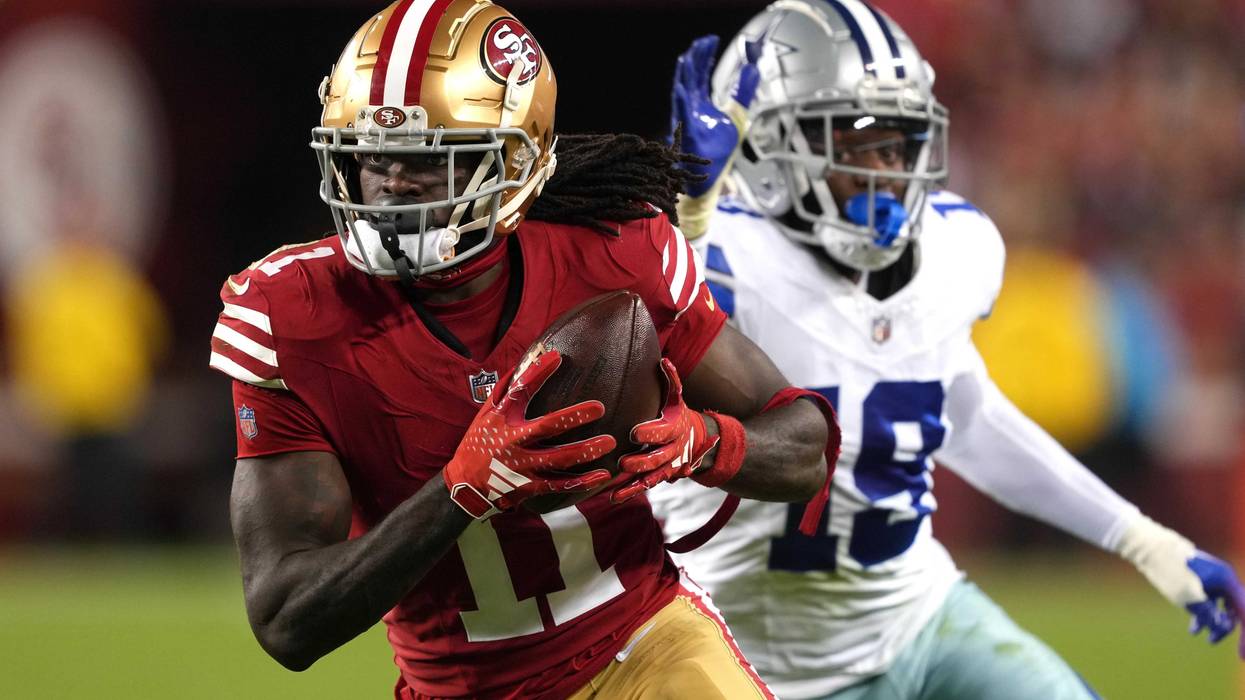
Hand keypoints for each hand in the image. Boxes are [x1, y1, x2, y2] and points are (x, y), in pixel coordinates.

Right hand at [443, 350, 615, 518]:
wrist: (464, 486)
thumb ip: (506, 389)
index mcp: (501, 419)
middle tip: (600, 408)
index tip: (558, 357)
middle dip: (574, 416)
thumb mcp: (486, 414)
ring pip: (558, 459)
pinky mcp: (529, 487)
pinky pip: (559, 485)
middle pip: (546, 427)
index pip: (519, 391)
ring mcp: (521, 466)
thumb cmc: (479, 443)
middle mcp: (512, 441)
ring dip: (585, 451)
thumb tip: (529, 361)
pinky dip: (581, 482)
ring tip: (610, 442)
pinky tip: (602, 475)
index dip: (537, 373)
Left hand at [612, 359, 717, 501]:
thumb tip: (664, 360)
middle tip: (623, 462)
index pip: (662, 432)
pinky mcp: (658, 477)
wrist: (697, 440)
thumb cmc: (678, 413)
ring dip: (634, 483)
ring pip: (651, 477)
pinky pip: (644, 486)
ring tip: (615, 490)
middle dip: (641, 461)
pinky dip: (630, 493)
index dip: (650, 433)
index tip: (633, 432)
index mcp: (674, 428)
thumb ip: (672, 380)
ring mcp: (665, 466)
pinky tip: (613, 498)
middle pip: (657, 458)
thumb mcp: (677, 397)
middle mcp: (672, 450)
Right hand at [670, 34, 762, 197]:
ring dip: (684, 77)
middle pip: (690, 79)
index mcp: (699, 104)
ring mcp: (686, 122)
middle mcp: (690, 110)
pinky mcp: (688, 136)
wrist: (711, 178)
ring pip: (682, 94)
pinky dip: (680, 102)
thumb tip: (752, 69)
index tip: (710, 40)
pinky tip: (680, 89)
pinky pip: (682, 117)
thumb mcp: (737, 115)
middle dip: (695, 59)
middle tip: (702, 42)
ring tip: (687, 58)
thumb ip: (743, 92)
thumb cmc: (719, 151)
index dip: (704, 56)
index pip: (699, 74)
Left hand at [1117, 515, 1244, 657]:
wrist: (1149, 547)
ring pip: (1220, 607)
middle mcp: (1223, 579)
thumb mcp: (1189, 597)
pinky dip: (1203, 615)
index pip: (1244, 612)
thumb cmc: (1170, 570)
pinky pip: (1208, 602)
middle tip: (1214, 642)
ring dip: (1214, 623)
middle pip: (1234, 609)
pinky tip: (1193, 630)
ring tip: (1206, 638)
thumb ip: (1209, 614)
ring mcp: (1211, 580)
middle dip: (1226, 628)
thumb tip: (1222, 627)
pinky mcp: (1199, 581)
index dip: (1244, 634)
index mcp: (1226, 580)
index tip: (1240, 654)